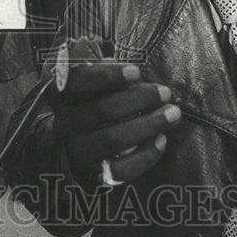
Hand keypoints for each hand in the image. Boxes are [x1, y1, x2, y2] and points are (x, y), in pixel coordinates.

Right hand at [52, 53, 179, 187]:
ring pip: (112, 139)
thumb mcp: (94, 82)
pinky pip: (120, 169)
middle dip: (139, 99)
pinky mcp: (93, 173)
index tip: (137, 71)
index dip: (108, 76)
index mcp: (62, 94)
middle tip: (165, 92)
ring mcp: (77, 149)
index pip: (80, 80)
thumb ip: (105, 70)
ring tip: (173, 114)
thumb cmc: (95, 102)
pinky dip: (145, 156)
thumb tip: (127, 63)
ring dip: (148, 124)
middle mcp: (65, 122)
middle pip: (102, 109)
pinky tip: (162, 141)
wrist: (79, 146)